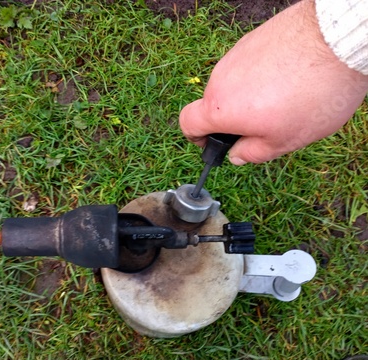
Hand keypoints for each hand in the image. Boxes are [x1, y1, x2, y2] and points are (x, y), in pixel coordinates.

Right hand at [180, 0, 367, 164]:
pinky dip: (263, 75)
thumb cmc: (310, 96)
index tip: (211, 142)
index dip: (196, 137)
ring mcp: (236, 55)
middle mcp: (220, 78)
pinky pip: (250, 64)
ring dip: (250, 95)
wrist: (337, 41)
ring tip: (286, 99)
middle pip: (216, 104)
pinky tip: (291, 78)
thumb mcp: (283, 140)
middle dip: (234, 117)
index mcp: (220, 108)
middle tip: (266, 125)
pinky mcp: (253, 38)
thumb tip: (236, 155)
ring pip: (235, 84)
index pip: (187, 123)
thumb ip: (252, 153)